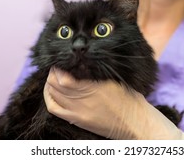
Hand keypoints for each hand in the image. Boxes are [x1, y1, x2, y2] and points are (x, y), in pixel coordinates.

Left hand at [44, 68, 183, 139]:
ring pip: (53, 95)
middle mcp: (83, 101)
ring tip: (54, 76)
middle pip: (56, 85)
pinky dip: (49, 98)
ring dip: (50, 84)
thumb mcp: (115, 78)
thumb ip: (96, 70)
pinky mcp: (77, 120)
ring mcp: (78, 112)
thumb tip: (80, 61)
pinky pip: (55, 109)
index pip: (64, 77)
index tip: (62, 60)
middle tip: (57, 66)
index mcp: (93, 87)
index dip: (59, 67)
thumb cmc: (128, 98)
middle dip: (53, 73)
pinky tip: (51, 91)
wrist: (134, 122)